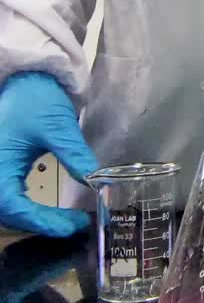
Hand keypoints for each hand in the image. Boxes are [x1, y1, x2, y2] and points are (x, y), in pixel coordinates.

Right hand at [0, 72, 96, 236]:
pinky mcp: (1, 167)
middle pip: (9, 212)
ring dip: (35, 218)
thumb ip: (74, 156)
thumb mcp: (57, 126)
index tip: (70, 225)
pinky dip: (28, 208)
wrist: (24, 77)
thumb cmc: (35, 98)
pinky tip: (49, 210)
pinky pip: (10, 197)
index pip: (13, 205)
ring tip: (66, 221)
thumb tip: (96, 183)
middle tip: (74, 225)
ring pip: (9, 208)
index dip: (41, 221)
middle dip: (41, 222)